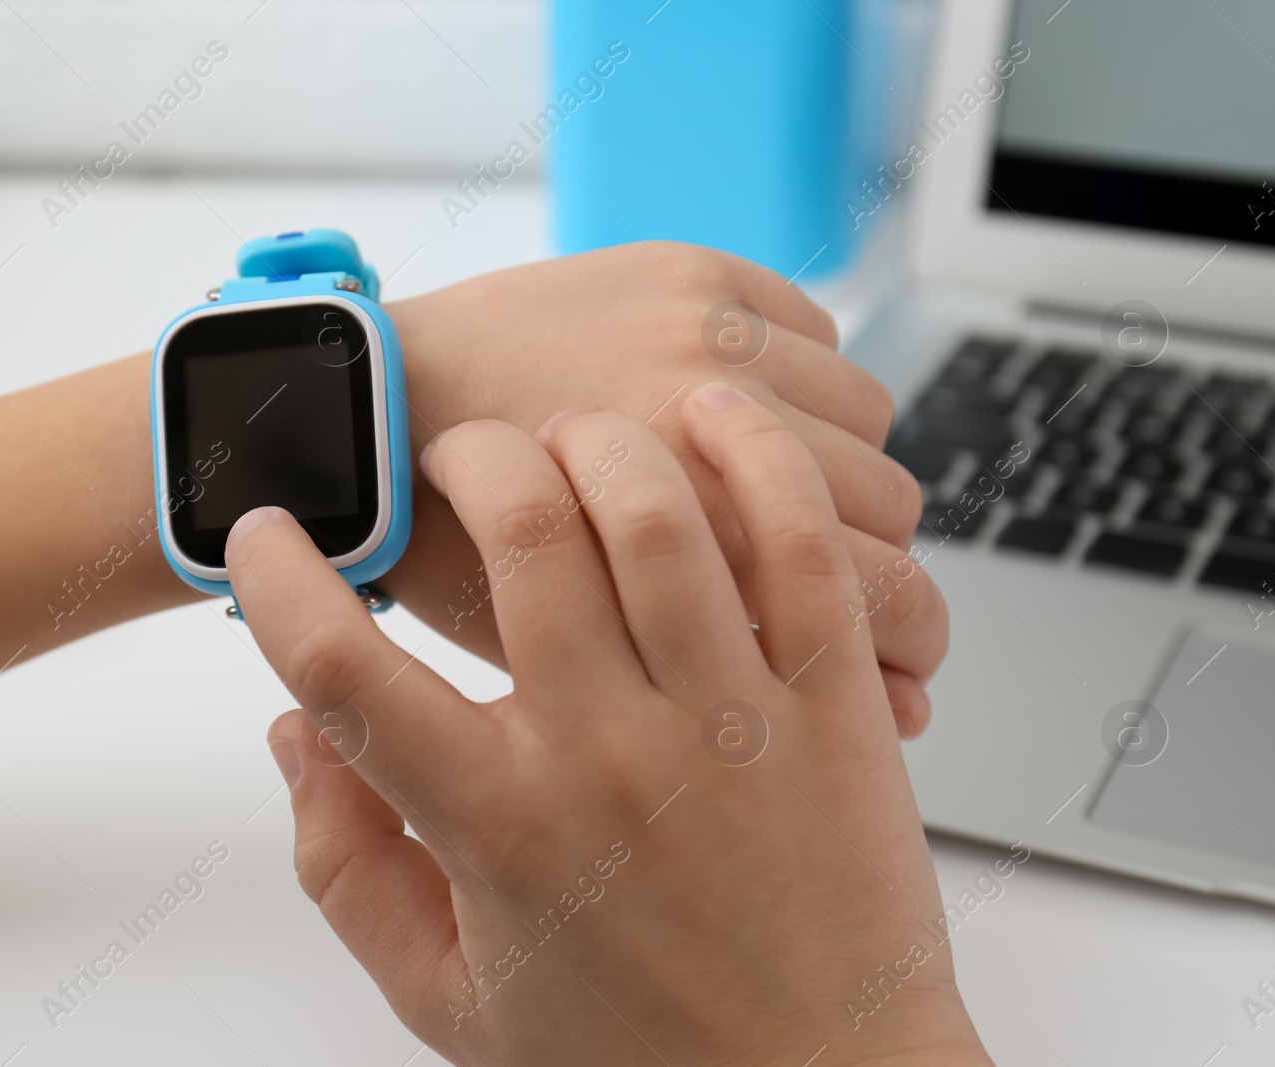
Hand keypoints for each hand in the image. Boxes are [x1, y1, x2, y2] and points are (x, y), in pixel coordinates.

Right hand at [226, 385, 990, 1066]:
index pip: (344, 672)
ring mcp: (731, 719)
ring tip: (568, 435)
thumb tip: (291, 739)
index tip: (268, 536)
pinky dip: (755, 456)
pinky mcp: (834, 703)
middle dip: (464, 458)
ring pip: (654, 511)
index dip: (281, 581)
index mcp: (497, 827)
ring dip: (593, 438)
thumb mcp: (449, 993)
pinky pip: (803, 545)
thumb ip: (349, 868)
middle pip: (516, 531)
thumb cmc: (636, 1055)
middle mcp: (610, 753)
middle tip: (456, 463)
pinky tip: (707, 414)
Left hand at [386, 242, 943, 737]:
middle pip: (888, 500)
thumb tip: (896, 708)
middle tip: (804, 568)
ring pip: (865, 409)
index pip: (891, 596)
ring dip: (829, 451)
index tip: (888, 659)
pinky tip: (733, 406)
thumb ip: (744, 680)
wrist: (366, 420)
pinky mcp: (687, 271)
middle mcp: (717, 432)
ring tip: (759, 483)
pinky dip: (795, 365)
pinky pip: (812, 322)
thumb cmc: (454, 557)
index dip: (907, 641)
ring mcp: (706, 338)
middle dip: (864, 548)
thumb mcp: (589, 668)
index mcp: (693, 549)